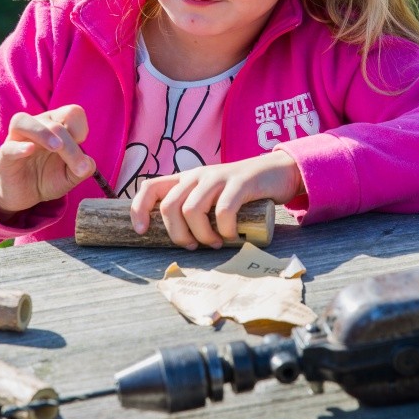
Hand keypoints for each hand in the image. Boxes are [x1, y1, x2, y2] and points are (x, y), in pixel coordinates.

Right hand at [0, 105, 94, 218]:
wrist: (24, 194)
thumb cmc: (48, 177)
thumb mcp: (69, 176)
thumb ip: (82, 169)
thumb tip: (89, 164)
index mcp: (56, 125)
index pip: (71, 112)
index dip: (80, 127)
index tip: (81, 146)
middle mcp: (37, 126)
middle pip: (54, 123)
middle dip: (70, 145)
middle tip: (79, 167)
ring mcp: (17, 139)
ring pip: (23, 121)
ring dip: (43, 133)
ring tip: (56, 147)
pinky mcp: (4, 156)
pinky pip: (8, 146)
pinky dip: (19, 147)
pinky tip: (30, 150)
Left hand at [129, 151, 302, 249]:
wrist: (278, 171)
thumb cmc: (242, 192)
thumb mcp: (212, 196)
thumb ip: (195, 208)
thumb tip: (178, 239)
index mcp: (186, 179)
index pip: (150, 187)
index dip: (139, 209)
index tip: (142, 232)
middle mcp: (197, 175)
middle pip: (169, 206)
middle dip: (177, 234)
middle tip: (193, 246)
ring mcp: (218, 177)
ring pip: (191, 210)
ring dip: (201, 235)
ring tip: (215, 243)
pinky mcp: (240, 183)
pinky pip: (223, 211)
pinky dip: (225, 230)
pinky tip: (232, 235)